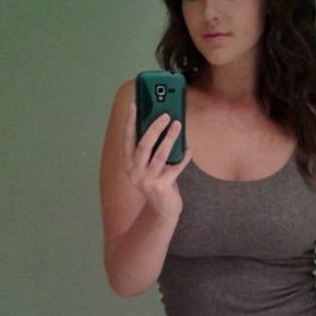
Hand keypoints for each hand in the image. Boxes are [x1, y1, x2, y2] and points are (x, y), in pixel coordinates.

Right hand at [122, 103, 190, 221]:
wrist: (162, 211)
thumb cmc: (158, 182)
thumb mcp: (150, 166)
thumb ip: (152, 150)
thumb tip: (163, 125)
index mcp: (129, 164)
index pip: (127, 139)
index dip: (130, 122)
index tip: (134, 105)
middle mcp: (134, 172)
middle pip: (143, 146)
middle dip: (154, 128)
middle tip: (165, 115)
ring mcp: (147, 181)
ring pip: (160, 155)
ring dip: (170, 138)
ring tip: (178, 124)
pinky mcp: (161, 188)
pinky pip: (175, 168)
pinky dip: (183, 159)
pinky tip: (188, 151)